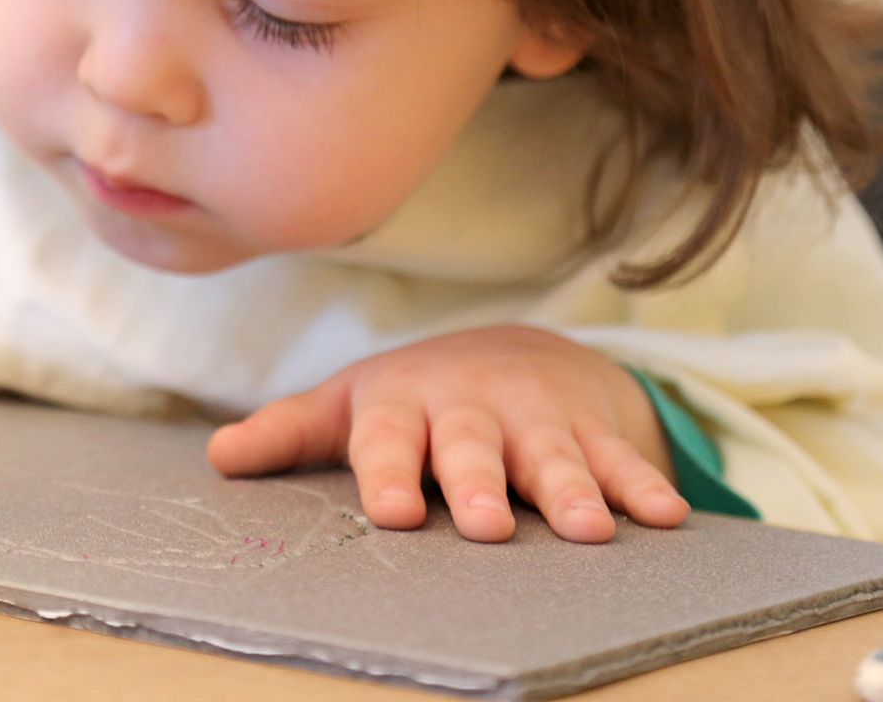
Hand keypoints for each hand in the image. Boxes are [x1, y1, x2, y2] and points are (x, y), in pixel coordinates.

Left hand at [206, 325, 687, 542]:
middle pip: (473, 447)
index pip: (389, 440)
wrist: (515, 351)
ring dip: (573, 491)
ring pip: (553, 456)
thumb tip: (217, 459)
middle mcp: (469, 408)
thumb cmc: (414, 398)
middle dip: (481, 484)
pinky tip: (665, 520)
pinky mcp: (590, 428)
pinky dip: (642, 486)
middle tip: (486, 526)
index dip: (390, 474)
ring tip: (586, 532)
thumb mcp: (349, 407)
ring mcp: (535, 417)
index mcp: (403, 407)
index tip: (391, 514)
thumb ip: (288, 434)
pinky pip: (619, 460)